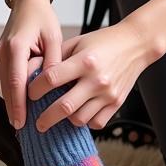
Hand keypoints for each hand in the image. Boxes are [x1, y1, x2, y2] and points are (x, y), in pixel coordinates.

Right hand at [0, 0, 62, 129]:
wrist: (27, 0)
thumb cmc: (43, 17)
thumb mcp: (54, 37)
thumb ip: (53, 61)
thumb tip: (53, 85)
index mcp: (17, 47)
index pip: (16, 82)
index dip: (19, 105)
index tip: (22, 123)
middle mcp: (3, 52)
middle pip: (7, 87)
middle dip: (13, 110)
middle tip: (21, 132)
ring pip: (5, 85)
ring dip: (12, 103)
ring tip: (21, 124)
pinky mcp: (1, 55)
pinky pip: (7, 78)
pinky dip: (13, 92)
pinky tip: (20, 106)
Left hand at [26, 22, 152, 133]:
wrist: (135, 45)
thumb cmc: (103, 42)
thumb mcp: (77, 42)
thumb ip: (56, 58)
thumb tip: (32, 73)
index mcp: (84, 61)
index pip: (51, 78)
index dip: (35, 88)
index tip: (29, 93)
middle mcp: (96, 79)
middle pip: (64, 107)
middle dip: (45, 118)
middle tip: (37, 123)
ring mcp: (108, 94)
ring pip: (79, 119)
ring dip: (65, 120)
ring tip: (58, 116)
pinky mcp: (117, 103)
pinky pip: (96, 123)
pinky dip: (85, 122)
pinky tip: (79, 113)